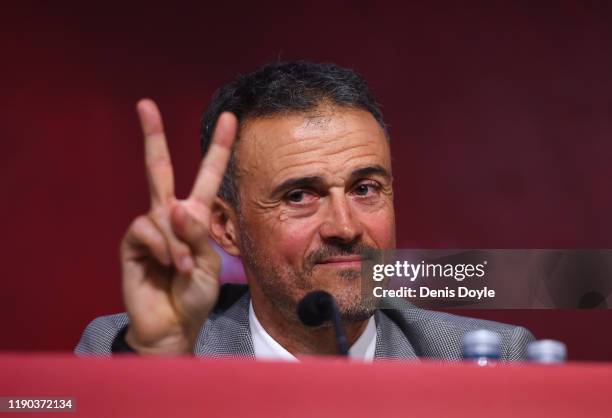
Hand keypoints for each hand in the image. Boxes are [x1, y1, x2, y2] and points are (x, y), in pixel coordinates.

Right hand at [120, 99, 236, 353]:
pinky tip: (166, 266)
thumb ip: (196, 235)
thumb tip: (175, 207)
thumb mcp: (209, 263)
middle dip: (152, 136)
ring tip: (182, 268)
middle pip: (160, 169)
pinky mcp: (131, 243)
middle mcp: (170, 215)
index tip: (230, 118)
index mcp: (196, 217)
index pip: (208, 176)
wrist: (174, 324)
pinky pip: (145, 229)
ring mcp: (150, 228)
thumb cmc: (194, 293)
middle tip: (144, 104)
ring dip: (176, 243)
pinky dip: (162, 248)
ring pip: (161, 212)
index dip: (219, 148)